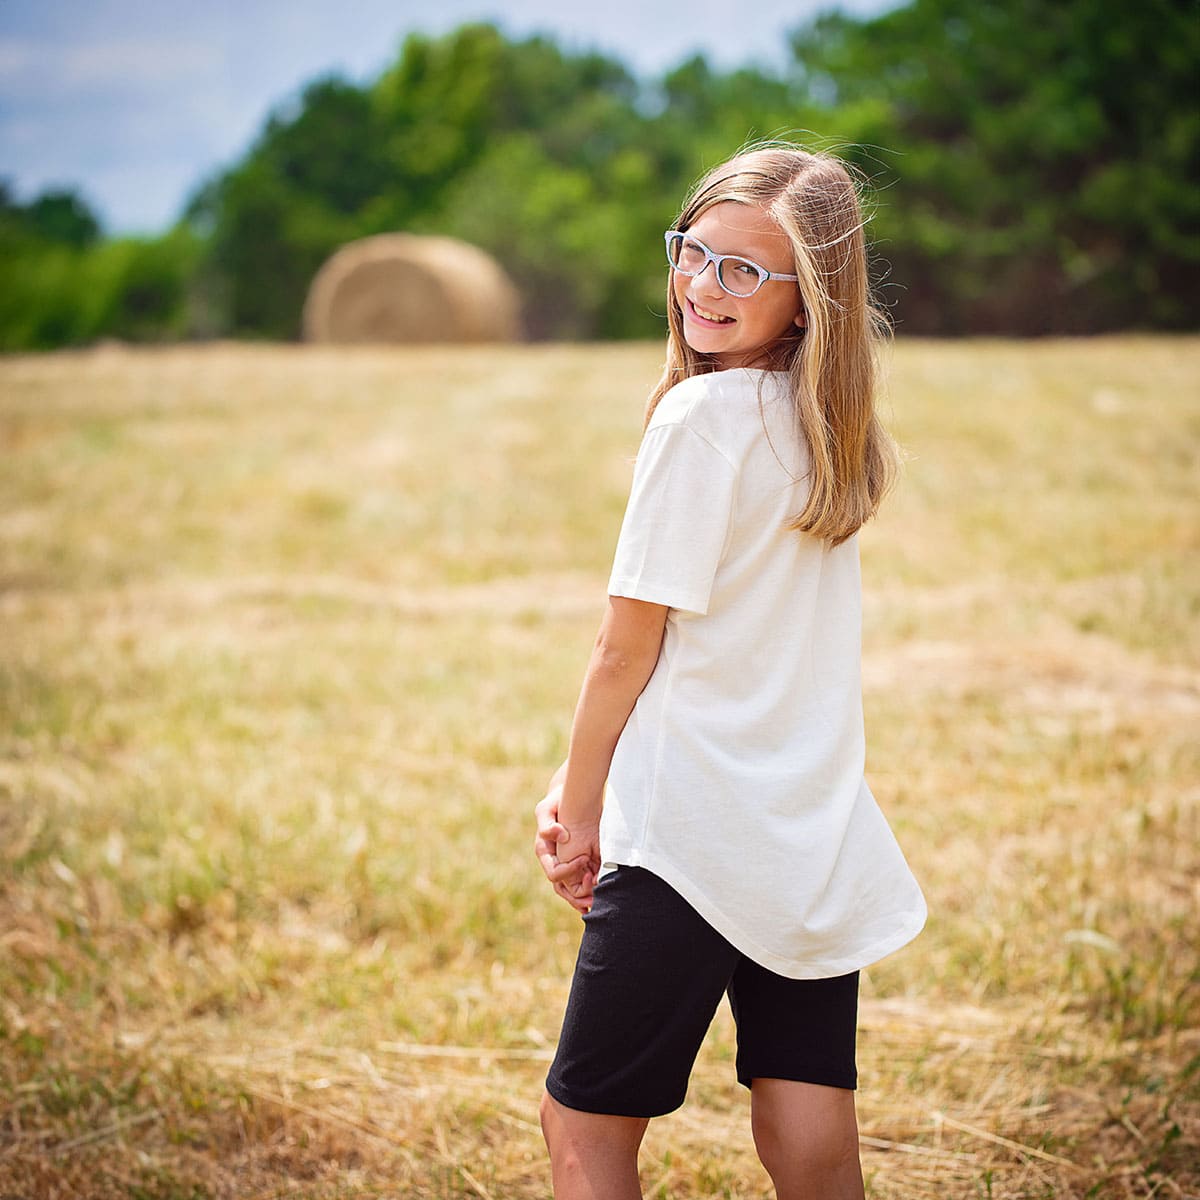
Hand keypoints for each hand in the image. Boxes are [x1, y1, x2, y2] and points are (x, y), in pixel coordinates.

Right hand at [534, 789, 599, 913]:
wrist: (567, 798)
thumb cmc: (555, 802)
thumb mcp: (546, 808)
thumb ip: (548, 824)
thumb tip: (561, 836)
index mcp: (544, 852)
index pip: (554, 872)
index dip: (569, 870)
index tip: (585, 858)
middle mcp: (553, 861)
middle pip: (561, 888)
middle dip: (576, 897)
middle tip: (592, 900)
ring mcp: (564, 863)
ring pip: (570, 890)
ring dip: (583, 899)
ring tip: (597, 904)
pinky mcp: (576, 862)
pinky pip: (581, 883)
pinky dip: (589, 892)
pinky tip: (600, 897)